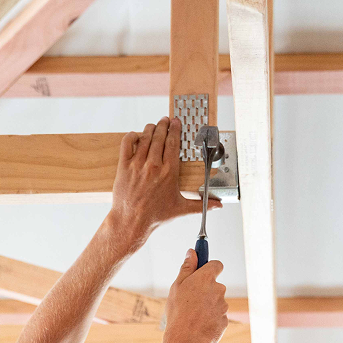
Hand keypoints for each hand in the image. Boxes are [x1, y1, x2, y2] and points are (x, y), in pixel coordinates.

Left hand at [109, 117, 220, 246]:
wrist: (131, 222)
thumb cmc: (155, 216)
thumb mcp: (181, 209)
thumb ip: (201, 205)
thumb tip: (218, 206)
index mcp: (169, 172)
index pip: (174, 143)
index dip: (175, 129)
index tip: (176, 122)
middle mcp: (154, 166)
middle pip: (159, 136)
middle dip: (163, 125)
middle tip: (165, 120)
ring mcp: (137, 165)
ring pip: (144, 138)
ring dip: (150, 129)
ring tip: (153, 126)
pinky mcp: (124, 167)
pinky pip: (127, 144)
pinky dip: (131, 136)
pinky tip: (136, 136)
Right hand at [165, 252, 227, 342]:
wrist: (187, 339)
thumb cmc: (179, 312)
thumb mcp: (177, 286)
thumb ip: (187, 268)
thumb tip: (192, 252)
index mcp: (206, 278)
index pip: (216, 264)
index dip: (209, 267)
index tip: (202, 270)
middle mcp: (219, 290)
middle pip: (215, 285)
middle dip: (205, 290)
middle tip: (189, 299)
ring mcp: (224, 306)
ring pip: (216, 302)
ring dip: (207, 306)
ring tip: (192, 316)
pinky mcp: (225, 320)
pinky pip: (217, 316)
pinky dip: (209, 319)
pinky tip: (198, 325)